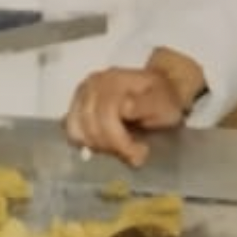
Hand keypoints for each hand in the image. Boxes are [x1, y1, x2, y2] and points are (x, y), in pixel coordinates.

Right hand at [62, 52, 200, 166]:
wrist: (160, 89)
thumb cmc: (163, 98)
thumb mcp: (164, 103)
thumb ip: (145, 105)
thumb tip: (125, 107)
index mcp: (114, 81)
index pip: (106, 117)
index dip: (120, 141)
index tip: (140, 152)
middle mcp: (92, 85)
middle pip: (91, 126)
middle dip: (113, 147)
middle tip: (134, 155)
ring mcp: (81, 95)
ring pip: (77, 131)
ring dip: (100, 146)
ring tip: (121, 149)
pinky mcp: (76, 106)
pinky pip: (72, 130)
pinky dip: (87, 142)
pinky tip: (106, 145)